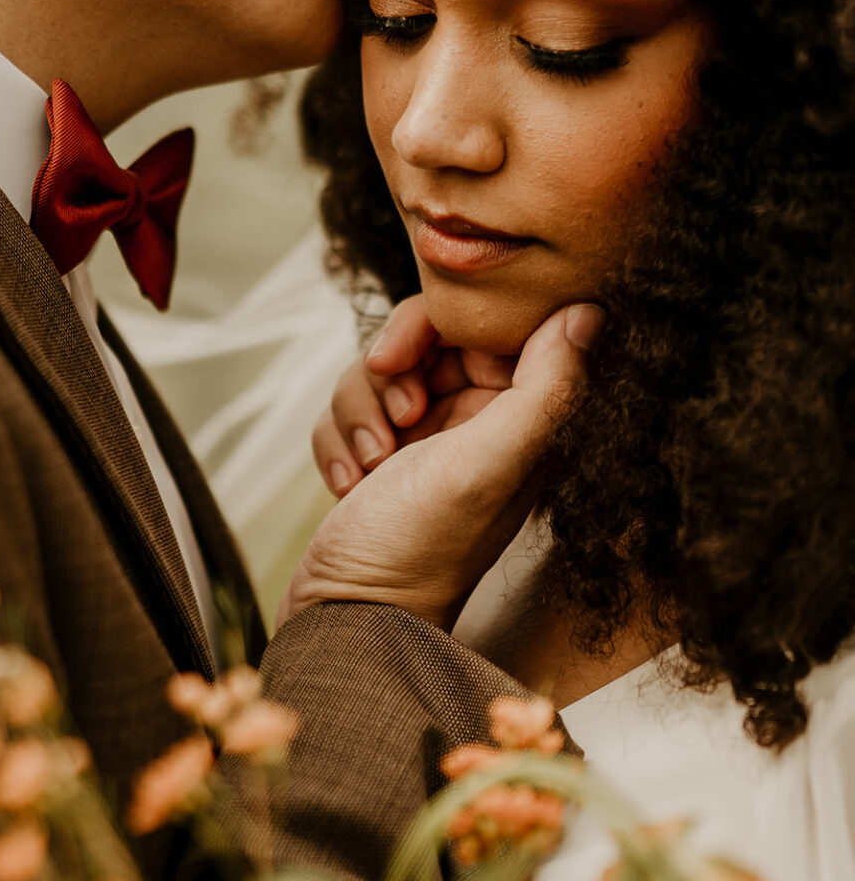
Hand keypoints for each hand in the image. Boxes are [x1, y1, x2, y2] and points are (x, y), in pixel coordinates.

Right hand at [282, 301, 603, 631]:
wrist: (348, 619)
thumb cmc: (422, 551)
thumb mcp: (487, 464)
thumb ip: (544, 388)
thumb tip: (592, 312)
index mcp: (523, 420)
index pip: (489, 325)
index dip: (441, 325)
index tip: (407, 356)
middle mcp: (481, 422)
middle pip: (427, 337)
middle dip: (392, 370)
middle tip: (395, 415)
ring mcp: (429, 436)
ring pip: (382, 367)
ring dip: (360, 408)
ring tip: (371, 464)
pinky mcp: (385, 452)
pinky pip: (351, 403)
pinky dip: (340, 436)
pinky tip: (349, 482)